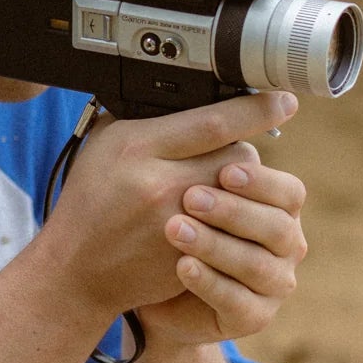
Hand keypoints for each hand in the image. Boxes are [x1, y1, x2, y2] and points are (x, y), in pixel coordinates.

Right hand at [38, 90, 300, 333]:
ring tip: (221, 186)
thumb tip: (188, 95)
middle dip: (242, 152)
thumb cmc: (91, 199)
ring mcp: (178, 224)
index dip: (255, 110)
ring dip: (241, 187)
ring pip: (242, 194)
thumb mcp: (105, 145)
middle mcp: (161, 184)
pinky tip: (215, 219)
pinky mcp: (190, 256)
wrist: (77, 267)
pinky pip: (232, 230)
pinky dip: (231, 221)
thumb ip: (145, 119)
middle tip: (230, 154)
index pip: (213, 122)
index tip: (284, 100)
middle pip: (238, 157)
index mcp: (138, 147)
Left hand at [147, 141, 306, 349]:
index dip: (261, 181)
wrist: (148, 282)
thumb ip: (199, 153)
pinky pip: (238, 302)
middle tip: (191, 197)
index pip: (287, 191)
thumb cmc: (168, 221)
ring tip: (174, 229)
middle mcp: (286, 245)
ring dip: (216, 245)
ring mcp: (273, 284)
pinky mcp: (253, 317)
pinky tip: (182, 266)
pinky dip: (210, 283)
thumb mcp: (182, 182)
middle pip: (277, 227)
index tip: (225, 170)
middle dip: (234, 211)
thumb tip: (195, 103)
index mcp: (278, 206)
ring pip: (258, 265)